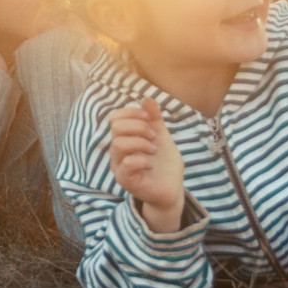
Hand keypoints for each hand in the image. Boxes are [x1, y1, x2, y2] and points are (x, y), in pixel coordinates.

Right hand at [108, 98, 184, 232]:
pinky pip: (126, 164)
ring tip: (154, 150)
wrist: (172, 188)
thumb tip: (147, 99)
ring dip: (141, 143)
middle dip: (138, 127)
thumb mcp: (162, 137)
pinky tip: (150, 164)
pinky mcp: (125, 180)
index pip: (115, 117)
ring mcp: (119, 166)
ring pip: (118, 144)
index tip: (149, 117)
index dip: (131, 112)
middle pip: (116, 127)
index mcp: (124, 138)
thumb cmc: (164, 163)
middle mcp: (117, 151)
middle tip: (154, 136)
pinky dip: (141, 159)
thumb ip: (154, 119)